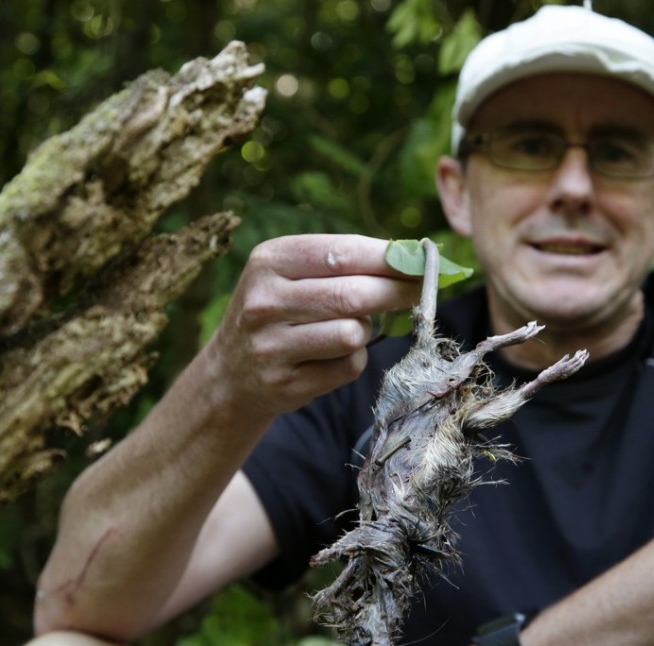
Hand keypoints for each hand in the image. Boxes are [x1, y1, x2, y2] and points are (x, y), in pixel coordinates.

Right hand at [206, 234, 420, 417]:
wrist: (231, 371)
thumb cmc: (280, 310)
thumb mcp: (293, 273)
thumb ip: (345, 262)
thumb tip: (412, 258)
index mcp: (269, 261)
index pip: (344, 253)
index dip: (391, 258)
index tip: (422, 262)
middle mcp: (265, 302)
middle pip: (354, 295)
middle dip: (397, 291)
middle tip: (421, 290)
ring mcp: (271, 346)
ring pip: (353, 334)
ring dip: (365, 330)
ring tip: (348, 328)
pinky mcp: (286, 384)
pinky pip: (349, 367)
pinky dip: (353, 360)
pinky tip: (331, 356)